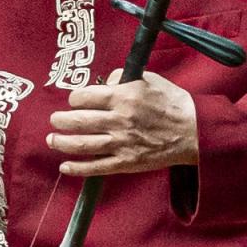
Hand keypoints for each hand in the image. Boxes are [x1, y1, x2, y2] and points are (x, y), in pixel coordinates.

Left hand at [48, 72, 198, 176]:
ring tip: (52, 140)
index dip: (75, 98)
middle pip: (78, 121)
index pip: (84, 97)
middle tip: (55, 120)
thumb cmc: (172, 103)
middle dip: (61, 120)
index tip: (74, 100)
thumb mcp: (150, 80)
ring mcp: (121, 143)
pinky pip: (96, 167)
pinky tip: (64, 167)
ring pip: (82, 145)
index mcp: (123, 97)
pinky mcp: (126, 162)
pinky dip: (78, 168)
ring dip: (61, 143)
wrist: (195, 131)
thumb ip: (124, 78)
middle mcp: (119, 120)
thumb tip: (106, 82)